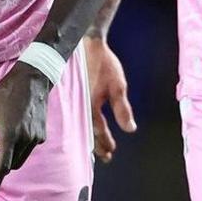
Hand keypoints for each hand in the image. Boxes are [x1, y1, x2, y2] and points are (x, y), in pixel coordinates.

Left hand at [0, 66, 51, 194]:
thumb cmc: (3, 92)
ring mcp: (36, 139)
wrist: (32, 80)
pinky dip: (14, 151)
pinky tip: (5, 140)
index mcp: (10, 134)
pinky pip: (26, 151)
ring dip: (5, 161)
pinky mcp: (41, 136)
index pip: (2, 167)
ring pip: (19, 160)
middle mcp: (26, 139)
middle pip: (10, 167)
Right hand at [85, 31, 136, 162]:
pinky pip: (75, 116)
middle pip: (87, 132)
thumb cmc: (103, 64)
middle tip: (104, 157)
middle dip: (96, 146)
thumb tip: (131, 130)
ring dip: (88, 137)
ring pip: (80, 126)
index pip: (98, 131)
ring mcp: (73, 101)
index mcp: (91, 105)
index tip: (111, 153)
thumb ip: (122, 109)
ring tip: (95, 149)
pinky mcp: (71, 95)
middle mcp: (79, 106)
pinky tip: (83, 129)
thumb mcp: (118, 86)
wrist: (86, 43)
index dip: (105, 143)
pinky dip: (80, 125)